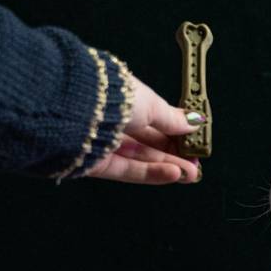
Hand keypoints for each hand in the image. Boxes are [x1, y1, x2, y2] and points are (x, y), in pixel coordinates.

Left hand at [84, 75, 201, 183]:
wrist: (73, 109)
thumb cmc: (112, 97)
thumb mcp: (151, 105)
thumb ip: (172, 119)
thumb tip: (195, 122)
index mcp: (123, 99)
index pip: (154, 119)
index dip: (175, 132)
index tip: (194, 141)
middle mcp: (112, 121)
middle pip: (148, 142)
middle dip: (174, 153)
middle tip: (197, 163)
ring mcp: (103, 144)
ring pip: (141, 159)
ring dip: (168, 166)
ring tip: (192, 173)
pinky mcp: (96, 164)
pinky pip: (128, 171)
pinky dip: (151, 173)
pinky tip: (173, 174)